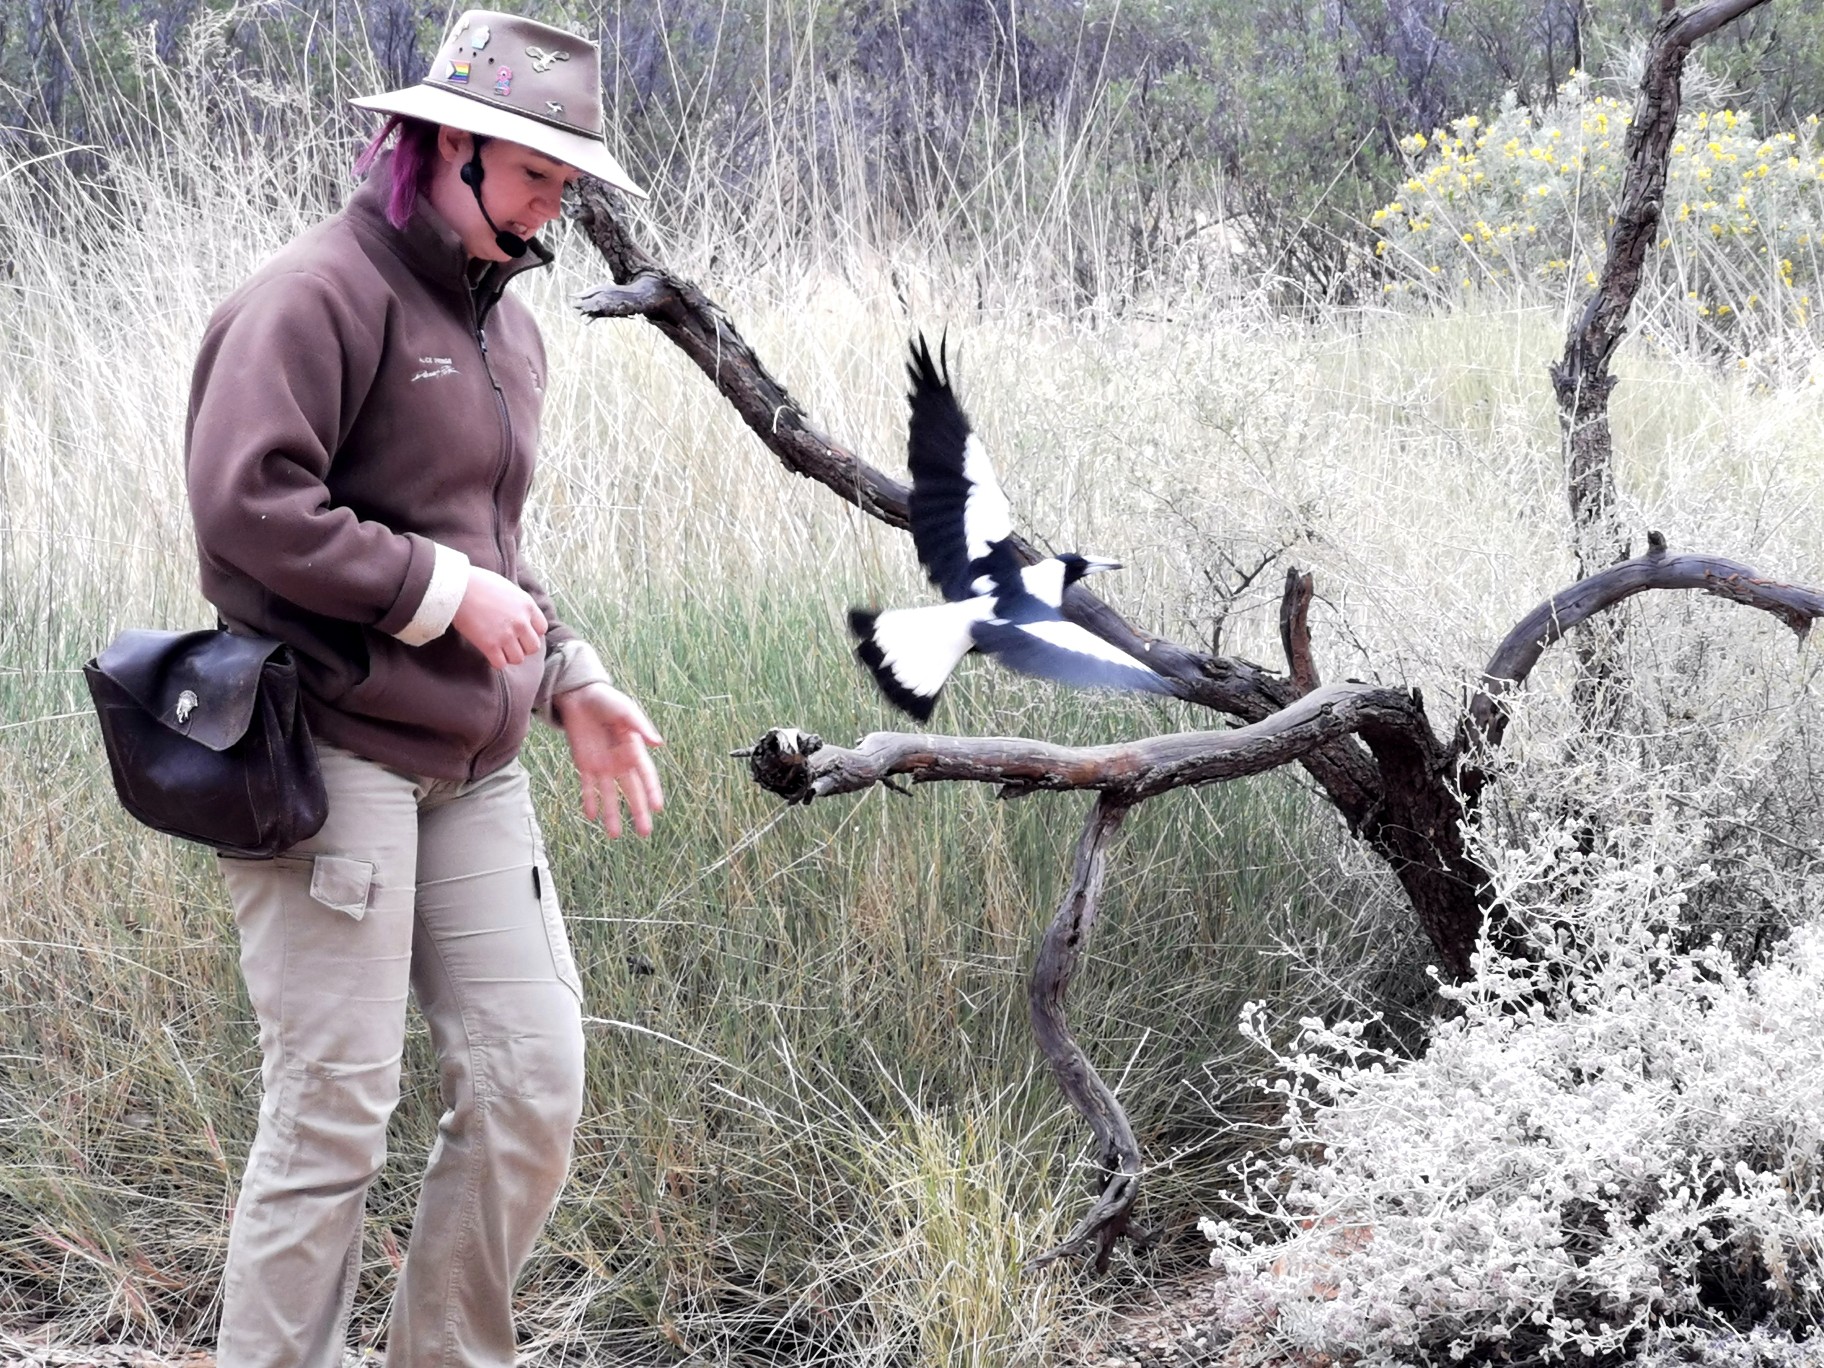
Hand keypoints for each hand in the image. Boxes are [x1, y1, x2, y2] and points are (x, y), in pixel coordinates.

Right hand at [452, 567, 546, 667]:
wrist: (458, 589)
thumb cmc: (480, 583)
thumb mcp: (509, 588)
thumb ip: (519, 604)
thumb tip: (521, 614)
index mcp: (527, 606)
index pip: (542, 629)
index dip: (532, 632)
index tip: (522, 632)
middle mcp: (521, 622)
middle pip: (533, 647)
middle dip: (523, 647)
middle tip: (511, 643)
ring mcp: (506, 635)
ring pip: (518, 659)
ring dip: (509, 656)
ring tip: (500, 649)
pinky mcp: (490, 646)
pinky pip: (500, 664)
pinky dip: (496, 662)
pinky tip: (490, 654)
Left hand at [556, 683, 665, 836]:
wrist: (580, 697)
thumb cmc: (607, 701)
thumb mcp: (625, 710)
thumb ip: (640, 726)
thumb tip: (659, 744)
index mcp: (634, 749)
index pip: (646, 775)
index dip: (652, 791)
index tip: (658, 808)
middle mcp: (621, 762)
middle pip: (631, 791)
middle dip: (638, 812)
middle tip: (645, 832)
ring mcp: (602, 766)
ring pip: (609, 795)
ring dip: (612, 815)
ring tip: (614, 836)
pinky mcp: (584, 765)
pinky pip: (588, 787)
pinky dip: (590, 801)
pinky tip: (592, 816)